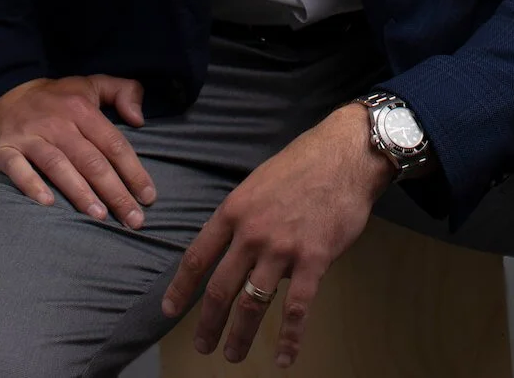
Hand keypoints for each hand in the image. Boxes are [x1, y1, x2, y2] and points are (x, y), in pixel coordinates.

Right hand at [0, 73, 156, 228]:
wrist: (2, 93)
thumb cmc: (56, 98)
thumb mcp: (91, 84)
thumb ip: (123, 92)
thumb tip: (140, 119)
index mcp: (81, 108)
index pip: (113, 143)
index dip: (133, 171)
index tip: (148, 196)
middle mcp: (57, 122)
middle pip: (91, 160)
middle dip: (115, 192)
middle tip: (133, 219)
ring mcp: (29, 136)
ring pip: (59, 166)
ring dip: (80, 193)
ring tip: (100, 216)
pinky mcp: (4, 149)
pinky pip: (18, 169)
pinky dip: (32, 185)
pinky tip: (48, 204)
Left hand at [160, 103, 393, 367]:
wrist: (343, 155)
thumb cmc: (302, 165)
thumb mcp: (258, 183)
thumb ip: (244, 218)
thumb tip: (243, 253)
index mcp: (234, 210)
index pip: (197, 256)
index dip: (181, 287)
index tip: (169, 310)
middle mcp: (251, 232)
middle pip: (220, 288)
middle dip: (208, 323)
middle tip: (202, 346)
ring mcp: (281, 248)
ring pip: (253, 304)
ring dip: (240, 335)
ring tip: (233, 355)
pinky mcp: (313, 259)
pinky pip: (296, 308)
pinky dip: (289, 338)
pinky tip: (284, 357)